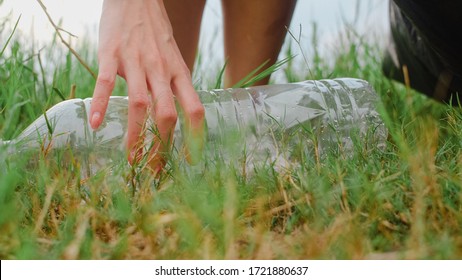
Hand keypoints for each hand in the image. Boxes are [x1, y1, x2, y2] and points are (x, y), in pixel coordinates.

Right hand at [90, 0, 204, 171]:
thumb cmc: (156, 32)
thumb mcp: (175, 58)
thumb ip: (176, 85)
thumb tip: (179, 115)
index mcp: (179, 73)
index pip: (195, 110)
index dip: (196, 137)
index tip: (190, 160)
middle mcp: (161, 70)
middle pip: (167, 114)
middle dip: (162, 147)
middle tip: (154, 170)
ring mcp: (136, 62)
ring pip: (140, 104)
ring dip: (136, 136)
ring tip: (131, 159)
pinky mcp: (112, 53)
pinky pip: (107, 82)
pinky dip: (102, 104)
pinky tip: (96, 124)